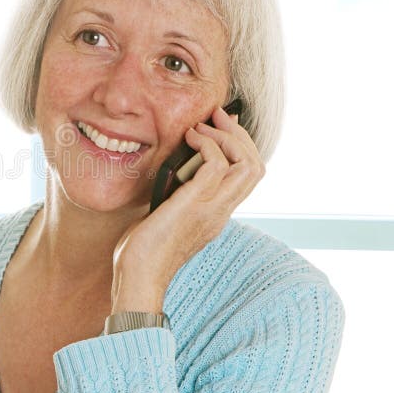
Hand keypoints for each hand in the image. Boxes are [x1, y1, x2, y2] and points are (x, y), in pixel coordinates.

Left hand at [110, 106, 265, 313]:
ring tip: (202, 126)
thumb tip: (172, 168)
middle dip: (239, 134)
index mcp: (217, 214)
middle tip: (216, 116)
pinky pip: (216, 165)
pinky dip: (206, 144)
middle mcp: (221, 211)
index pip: (248, 175)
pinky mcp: (194, 205)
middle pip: (255, 165)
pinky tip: (188, 139)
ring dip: (226, 136)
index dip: (240, 146)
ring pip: (247, 164)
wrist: (138, 276)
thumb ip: (175, 194)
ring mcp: (211, 209)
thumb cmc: (142, 250)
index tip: (220, 126)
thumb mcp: (165, 215)